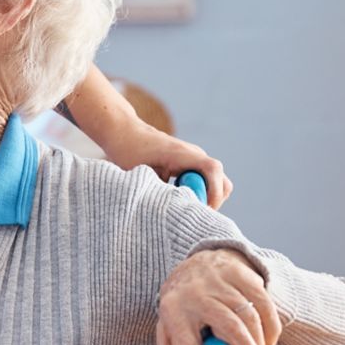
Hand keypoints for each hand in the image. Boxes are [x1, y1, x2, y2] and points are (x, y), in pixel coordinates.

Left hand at [104, 122, 232, 207]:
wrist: (123, 131)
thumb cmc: (129, 149)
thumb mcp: (142, 173)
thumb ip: (160, 191)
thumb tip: (174, 210)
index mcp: (184, 154)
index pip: (213, 170)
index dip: (214, 193)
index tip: (203, 210)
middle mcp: (194, 155)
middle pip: (221, 180)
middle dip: (213, 200)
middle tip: (193, 213)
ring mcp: (192, 159)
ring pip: (213, 182)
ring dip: (204, 196)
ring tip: (182, 205)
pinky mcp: (187, 164)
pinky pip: (202, 181)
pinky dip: (196, 192)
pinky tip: (176, 198)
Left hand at [154, 249, 281, 344]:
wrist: (197, 263)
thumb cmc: (184, 305)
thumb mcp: (169, 330)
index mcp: (172, 310)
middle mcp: (195, 293)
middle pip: (229, 327)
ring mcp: (219, 281)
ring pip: (249, 317)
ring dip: (258, 342)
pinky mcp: (241, 273)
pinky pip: (263, 303)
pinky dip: (270, 327)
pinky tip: (266, 341)